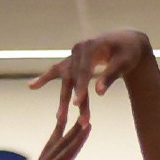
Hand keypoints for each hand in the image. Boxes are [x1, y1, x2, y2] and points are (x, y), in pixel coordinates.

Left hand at [0, 117, 89, 159]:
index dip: (79, 139)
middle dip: (73, 130)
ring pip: (51, 145)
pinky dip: (51, 144)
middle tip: (83, 115)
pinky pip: (46, 153)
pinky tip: (53, 145)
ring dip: (59, 131)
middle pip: (60, 144)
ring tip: (63, 117)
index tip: (89, 124)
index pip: (68, 152)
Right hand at [28, 30, 150, 125]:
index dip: (80, 88)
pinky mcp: (72, 61)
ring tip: (59, 117)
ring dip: (62, 98)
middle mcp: (78, 49)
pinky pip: (56, 71)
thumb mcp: (124, 62)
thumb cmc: (128, 52)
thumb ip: (110, 76)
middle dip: (70, 99)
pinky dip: (44, 78)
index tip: (77, 104)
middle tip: (65, 118)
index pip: (83, 71)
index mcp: (90, 46)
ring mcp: (73, 55)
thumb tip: (98, 93)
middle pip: (72, 77)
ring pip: (66, 80)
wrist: (126, 40)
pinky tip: (31, 87)